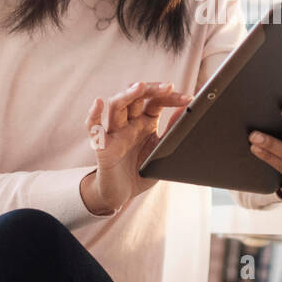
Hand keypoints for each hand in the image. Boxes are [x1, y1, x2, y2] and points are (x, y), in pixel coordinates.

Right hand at [83, 81, 190, 212]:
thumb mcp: (161, 151)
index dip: (171, 98)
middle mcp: (129, 123)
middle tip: (169, 86)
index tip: (188, 98)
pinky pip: (93, 128)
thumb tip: (186, 111)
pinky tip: (98, 104)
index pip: (156, 102)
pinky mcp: (102, 146)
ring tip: (140, 87)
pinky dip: (93, 115)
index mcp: (145, 122)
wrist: (121, 195)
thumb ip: (172, 132)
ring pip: (117, 106)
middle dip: (152, 89)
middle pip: (137, 97)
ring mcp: (115, 132)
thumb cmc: (140, 172)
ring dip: (128, 95)